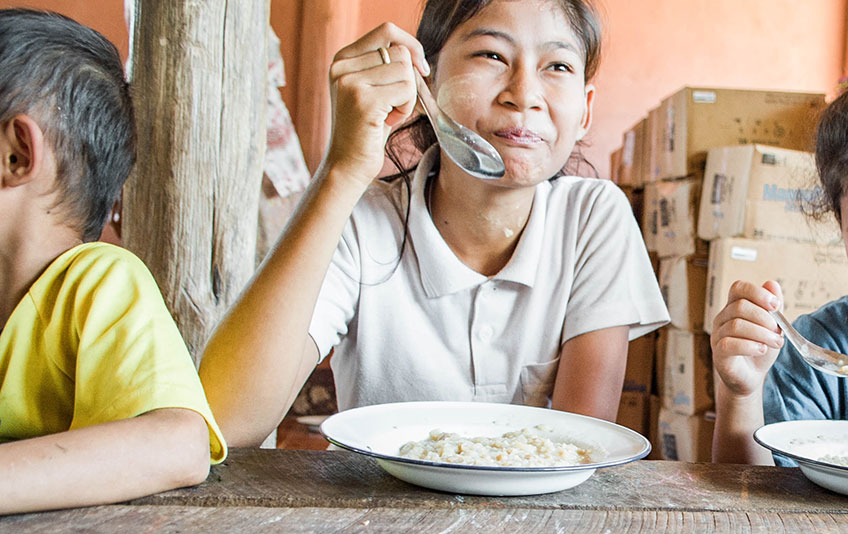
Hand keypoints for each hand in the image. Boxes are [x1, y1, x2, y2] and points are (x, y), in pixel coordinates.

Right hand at [323, 23, 428, 187]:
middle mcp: (341, 66)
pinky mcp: (364, 100)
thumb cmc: (366, 129)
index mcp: (342, 59)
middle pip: (400, 51)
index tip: (420, 68)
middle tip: (394, 105)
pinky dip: (406, 108)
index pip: (386, 31)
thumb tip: (414, 53)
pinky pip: (406, 90)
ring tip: (389, 114)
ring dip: (408, 96)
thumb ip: (384, 65)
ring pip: (405, 70)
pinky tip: (389, 122)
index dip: (411, 46)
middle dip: (408, 80)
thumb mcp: (370, 89)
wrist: (347, 164)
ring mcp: (350, 82)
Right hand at [711, 280, 784, 396]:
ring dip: (762, 334)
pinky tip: (762, 350)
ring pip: (737, 325)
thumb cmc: (759, 349)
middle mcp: (722, 318)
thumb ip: (772, 307)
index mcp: (734, 307)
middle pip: (740, 306)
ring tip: (776, 343)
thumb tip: (772, 283)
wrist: (751, 377)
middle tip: (778, 332)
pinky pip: (730, 344)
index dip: (757, 292)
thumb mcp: (772, 327)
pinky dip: (750, 346)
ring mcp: (717, 335)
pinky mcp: (718, 353)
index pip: (738, 288)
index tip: (775, 305)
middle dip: (765, 318)